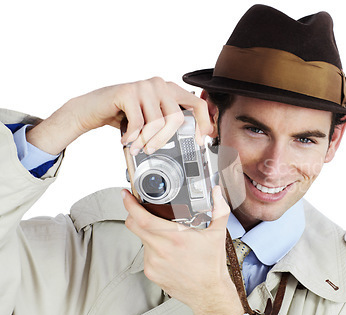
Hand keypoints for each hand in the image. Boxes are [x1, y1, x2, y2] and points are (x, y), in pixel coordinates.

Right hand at [26, 77, 212, 154]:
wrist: (92, 109)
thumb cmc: (124, 115)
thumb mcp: (151, 118)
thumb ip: (169, 122)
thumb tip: (192, 138)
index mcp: (170, 89)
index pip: (197, 104)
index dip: (203, 123)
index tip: (201, 140)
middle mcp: (160, 84)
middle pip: (177, 118)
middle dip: (165, 140)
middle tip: (152, 150)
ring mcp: (144, 86)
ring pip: (158, 123)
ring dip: (146, 141)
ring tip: (137, 147)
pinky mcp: (128, 92)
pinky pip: (139, 123)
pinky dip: (132, 137)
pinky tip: (126, 140)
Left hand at [122, 186, 243, 314]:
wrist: (208, 293)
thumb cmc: (211, 266)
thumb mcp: (218, 234)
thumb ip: (218, 209)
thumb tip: (217, 192)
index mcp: (175, 237)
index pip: (142, 218)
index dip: (130, 205)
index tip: (126, 195)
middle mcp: (161, 250)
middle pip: (134, 226)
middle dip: (133, 213)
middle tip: (139, 207)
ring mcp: (153, 262)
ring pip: (141, 239)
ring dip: (147, 232)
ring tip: (165, 234)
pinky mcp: (151, 272)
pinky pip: (146, 254)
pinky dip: (152, 248)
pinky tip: (166, 250)